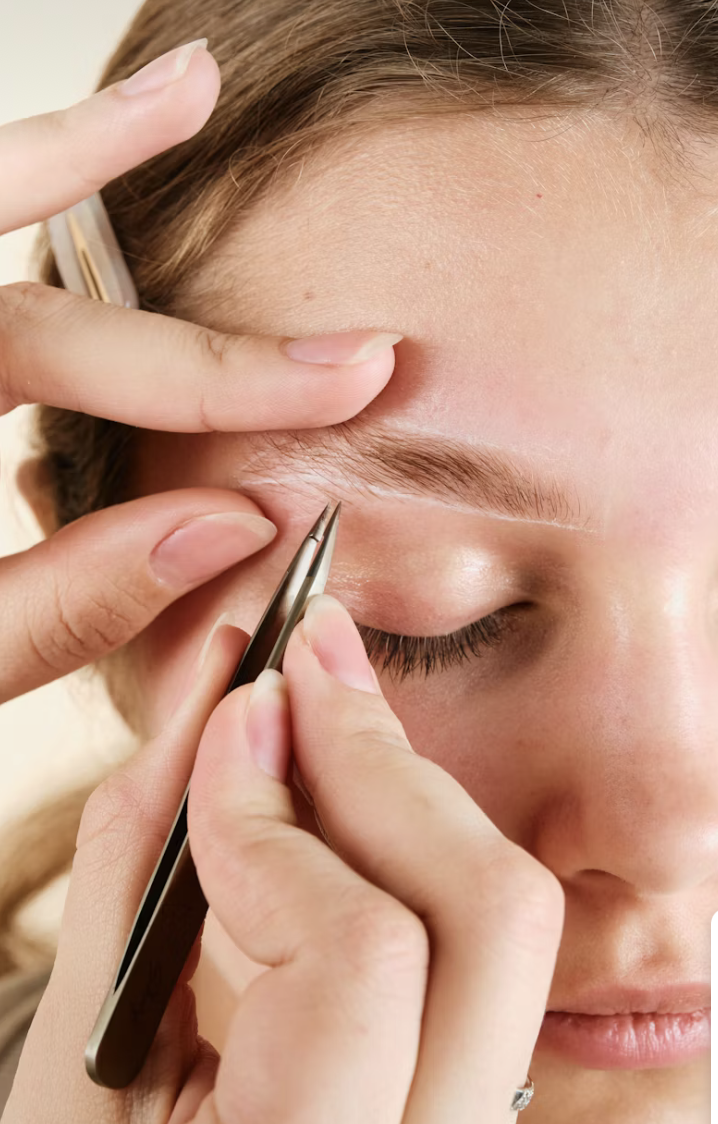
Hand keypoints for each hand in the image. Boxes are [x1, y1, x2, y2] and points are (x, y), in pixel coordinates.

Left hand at [0, 40, 398, 701]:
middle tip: (351, 356)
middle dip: (204, 344)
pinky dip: (25, 205)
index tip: (352, 377)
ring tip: (182, 92)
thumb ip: (65, 599)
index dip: (223, 377)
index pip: (65, 356)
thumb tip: (232, 525)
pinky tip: (92, 169)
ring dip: (81, 158)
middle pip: (40, 306)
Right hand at [4, 598, 563, 1123]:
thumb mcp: (88, 1052)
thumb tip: (226, 694)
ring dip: (401, 784)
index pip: (359, 954)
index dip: (274, 820)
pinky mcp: (482, 1070)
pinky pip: (479, 927)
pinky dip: (407, 835)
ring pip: (505, 910)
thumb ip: (140, 861)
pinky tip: (341, 793)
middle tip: (309, 658)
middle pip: (492, 911)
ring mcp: (478, 1110)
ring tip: (317, 711)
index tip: (227, 718)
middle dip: (385, 760)